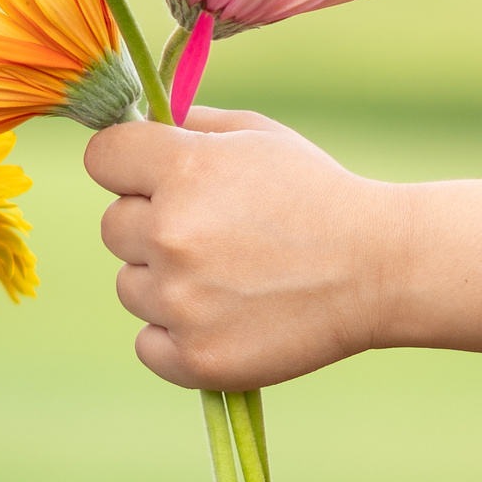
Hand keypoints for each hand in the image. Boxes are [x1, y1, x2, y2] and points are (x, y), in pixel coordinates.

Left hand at [85, 107, 400, 390]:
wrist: (379, 270)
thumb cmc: (316, 196)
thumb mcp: (257, 136)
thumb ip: (188, 124)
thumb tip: (133, 125)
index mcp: (184, 169)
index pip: (102, 158)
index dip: (128, 166)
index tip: (152, 178)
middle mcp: (171, 233)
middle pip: (113, 227)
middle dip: (152, 226)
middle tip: (215, 234)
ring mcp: (180, 301)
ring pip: (130, 287)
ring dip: (166, 283)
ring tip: (230, 277)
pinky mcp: (194, 357)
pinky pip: (147, 343)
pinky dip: (177, 336)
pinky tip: (223, 318)